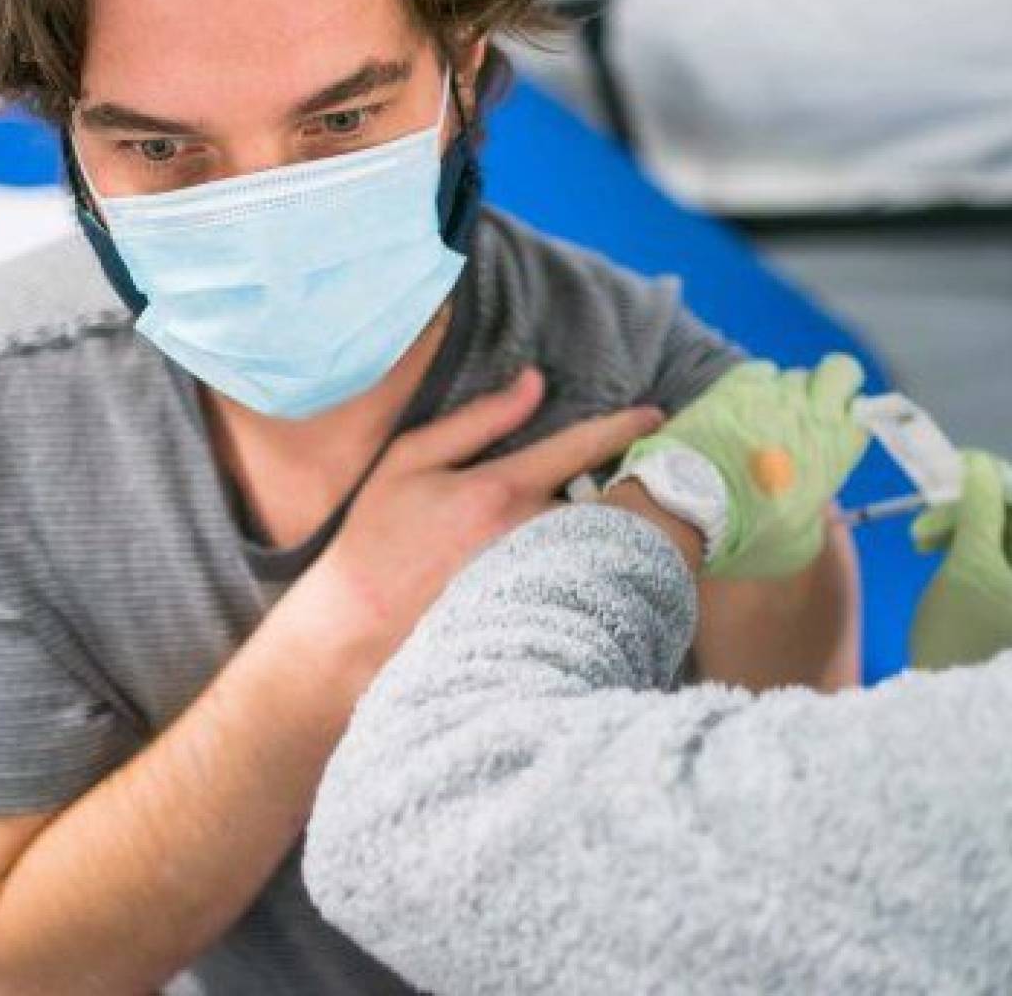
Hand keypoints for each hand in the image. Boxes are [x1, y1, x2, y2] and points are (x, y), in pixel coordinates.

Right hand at [291, 368, 663, 698]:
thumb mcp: (410, 461)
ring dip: (603, 530)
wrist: (356, 628)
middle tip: (626, 482)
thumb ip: (476, 421)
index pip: (579, 447)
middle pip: (601, 501)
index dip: (622, 426)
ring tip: (601, 527)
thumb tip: (533, 383)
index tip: (655, 414)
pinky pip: (579, 580)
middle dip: (618, 489)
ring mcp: (536, 580)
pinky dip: (585, 566)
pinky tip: (573, 569)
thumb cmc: (375, 538)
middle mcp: (527, 536)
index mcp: (498, 490)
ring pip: (593, 542)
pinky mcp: (535, 614)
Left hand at [619, 354, 869, 579]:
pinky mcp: (732, 386)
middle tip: (816, 407)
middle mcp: (809, 412)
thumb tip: (810, 504)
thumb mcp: (798, 544)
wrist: (686, 507)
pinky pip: (757, 369)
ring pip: (794, 373)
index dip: (854, 418)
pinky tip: (740, 408)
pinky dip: (754, 384)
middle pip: (841, 371)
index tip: (840, 429)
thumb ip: (815, 516)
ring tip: (764, 421)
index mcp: (833, 449)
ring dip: (785, 391)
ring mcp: (770, 394)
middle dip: (835, 383)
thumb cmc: (742, 534)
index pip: (868, 411)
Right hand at [909, 417, 1011, 669]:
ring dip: (956, 517)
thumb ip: (980, 511)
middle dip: (977, 497)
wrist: (939, 697)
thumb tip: (984, 462)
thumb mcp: (968, 567)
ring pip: (995, 521)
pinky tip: (924, 544)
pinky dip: (952, 535)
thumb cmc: (961, 635)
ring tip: (919, 536)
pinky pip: (980, 541)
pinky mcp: (995, 583)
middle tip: (935, 496)